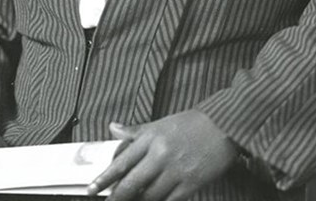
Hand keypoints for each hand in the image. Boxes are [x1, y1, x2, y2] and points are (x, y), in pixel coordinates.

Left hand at [88, 110, 238, 200]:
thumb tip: (112, 127)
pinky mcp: (190, 183)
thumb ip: (136, 131)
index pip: (122, 160)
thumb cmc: (191, 123)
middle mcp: (160, 154)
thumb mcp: (161, 123)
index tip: (91, 189)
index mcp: (151, 137)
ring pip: (148, 196)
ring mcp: (175, 170)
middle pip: (131, 183)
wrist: (223, 126)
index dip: (104, 178)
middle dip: (117, 198)